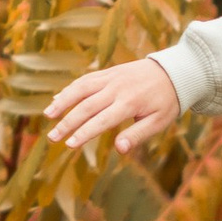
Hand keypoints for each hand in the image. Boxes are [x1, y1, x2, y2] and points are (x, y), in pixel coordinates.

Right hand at [44, 55, 182, 155]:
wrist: (174, 71)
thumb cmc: (166, 101)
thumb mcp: (159, 122)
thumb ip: (138, 135)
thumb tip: (120, 149)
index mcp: (129, 103)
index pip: (101, 120)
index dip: (84, 133)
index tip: (69, 145)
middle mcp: (116, 88)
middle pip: (86, 106)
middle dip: (67, 123)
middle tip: (52, 138)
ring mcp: (110, 78)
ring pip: (81, 89)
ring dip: (62, 102)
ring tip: (47, 116)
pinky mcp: (108, 72)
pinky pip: (85, 80)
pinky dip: (70, 89)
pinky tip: (58, 100)